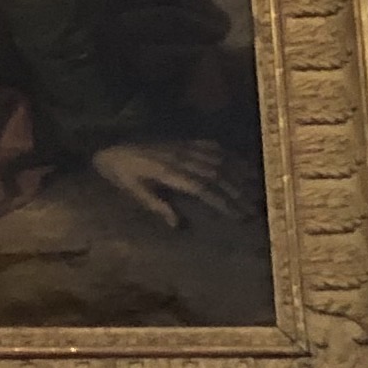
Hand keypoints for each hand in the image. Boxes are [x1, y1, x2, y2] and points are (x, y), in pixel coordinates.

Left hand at [92, 138, 247, 228]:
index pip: (202, 187)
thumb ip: (157, 206)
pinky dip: (227, 153)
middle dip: (237, 191)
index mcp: (167, 172)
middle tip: (254, 207)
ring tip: (256, 187)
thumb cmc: (121, 174)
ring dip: (237, 172)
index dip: (222, 201)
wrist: (111, 148)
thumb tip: (179, 225)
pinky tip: (240, 162)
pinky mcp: (181, 141)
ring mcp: (182, 146)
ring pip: (216, 159)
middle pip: (215, 173)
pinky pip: (209, 145)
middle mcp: (179, 157)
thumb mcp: (134, 192)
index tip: (239, 215)